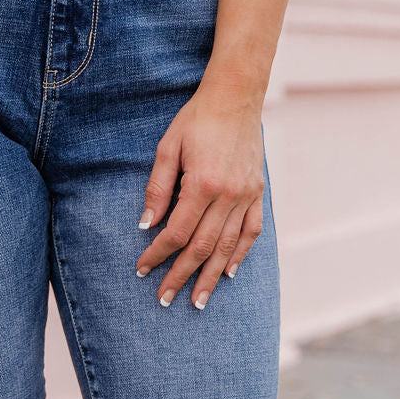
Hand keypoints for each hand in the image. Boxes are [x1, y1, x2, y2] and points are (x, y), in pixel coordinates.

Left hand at [136, 78, 265, 308]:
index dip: (158, 254)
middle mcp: (227, 195)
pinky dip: (240, 255)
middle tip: (165, 299)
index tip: (142, 269)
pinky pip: (251, 232)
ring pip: (228, 247)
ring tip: (198, 301)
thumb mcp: (168, 148)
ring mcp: (246, 196)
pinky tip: (227, 273)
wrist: (236, 97)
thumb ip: (157, 189)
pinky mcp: (257, 193)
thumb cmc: (196, 121)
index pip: (176, 232)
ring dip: (210, 277)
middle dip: (181, 276)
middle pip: (201, 247)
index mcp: (202, 184)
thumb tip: (145, 226)